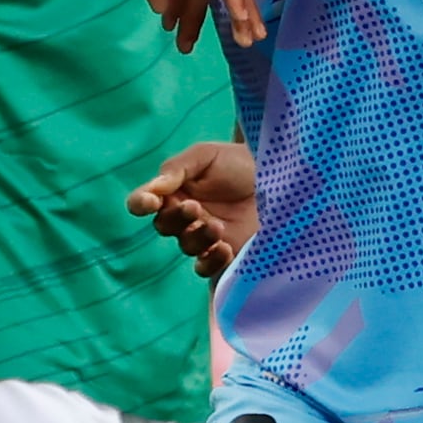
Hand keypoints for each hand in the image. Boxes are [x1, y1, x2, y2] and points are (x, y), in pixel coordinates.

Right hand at [127, 139, 260, 276]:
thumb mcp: (207, 155)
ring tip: (217, 226)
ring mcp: (205, 236)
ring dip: (197, 237)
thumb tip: (154, 189)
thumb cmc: (241, 162)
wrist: (281, 178)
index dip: (141, 203)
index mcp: (175, 190)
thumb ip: (178, 168)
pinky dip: (210, 261)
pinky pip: (205, 268)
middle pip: (163, 226)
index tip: (152, 201)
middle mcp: (186, 216)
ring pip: (185, 246)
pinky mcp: (225, 254)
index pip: (143, 202)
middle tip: (195, 208)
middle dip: (176, 219)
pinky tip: (225, 248)